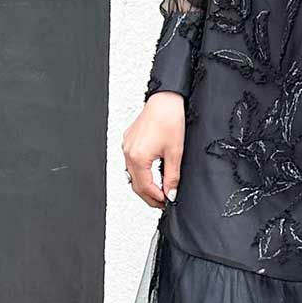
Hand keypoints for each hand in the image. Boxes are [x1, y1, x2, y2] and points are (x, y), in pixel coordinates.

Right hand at [124, 90, 185, 207]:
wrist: (165, 99)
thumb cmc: (169, 119)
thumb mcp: (175, 152)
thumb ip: (172, 177)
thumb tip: (171, 193)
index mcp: (138, 158)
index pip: (144, 187)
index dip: (156, 198)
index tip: (166, 202)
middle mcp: (128, 152)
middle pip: (136, 184)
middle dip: (148, 196)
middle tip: (161, 202)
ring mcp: (126, 146)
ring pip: (132, 174)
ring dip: (144, 184)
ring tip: (157, 190)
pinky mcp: (128, 140)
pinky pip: (131, 162)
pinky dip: (140, 172)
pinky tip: (150, 173)